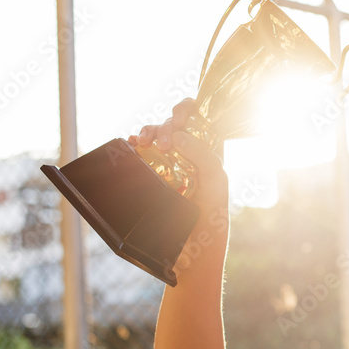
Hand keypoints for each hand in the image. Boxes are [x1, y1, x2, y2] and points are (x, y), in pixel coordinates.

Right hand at [128, 99, 228, 225]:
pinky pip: (138, 149)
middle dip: (165, 127)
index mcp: (207, 147)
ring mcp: (167, 159)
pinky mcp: (150, 170)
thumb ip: (204, 155)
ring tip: (143, 143)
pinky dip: (132, 142)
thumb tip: (178, 135)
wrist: (192, 238)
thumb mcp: (216, 179)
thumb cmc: (212, 208)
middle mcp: (187, 149)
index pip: (196, 114)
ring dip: (147, 132)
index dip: (185, 109)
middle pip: (171, 123)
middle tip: (165, 146)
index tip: (179, 121)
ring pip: (154, 133)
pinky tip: (132, 144)